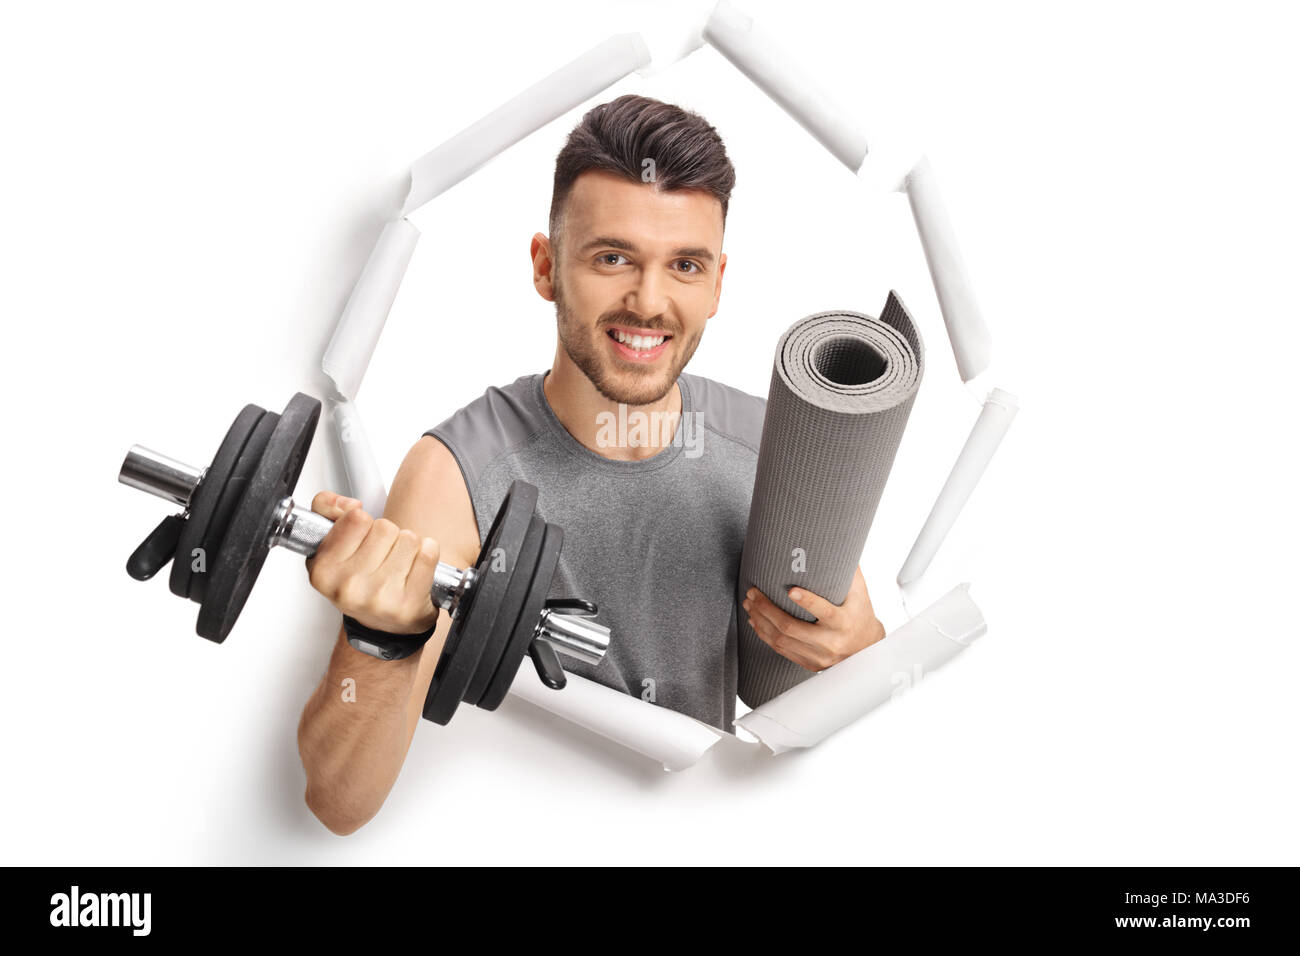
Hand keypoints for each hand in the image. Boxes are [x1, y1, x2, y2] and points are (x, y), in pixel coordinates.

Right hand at [305, 491, 441, 635]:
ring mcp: (379, 597)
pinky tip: (415, 570)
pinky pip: (429, 554)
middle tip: (381, 557)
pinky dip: (428, 555)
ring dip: (408, 547)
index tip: (362, 539)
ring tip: (397, 566)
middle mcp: (348, 587)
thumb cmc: (357, 584)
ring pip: (409, 538)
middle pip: (386, 527)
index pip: (357, 518)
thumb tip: (350, 505)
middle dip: (388, 536)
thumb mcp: (329, 546)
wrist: (380, 627)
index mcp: (324, 570)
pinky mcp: (408, 603)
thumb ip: (326, 509)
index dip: (364, 524)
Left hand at [741, 566, 885, 671]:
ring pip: (781, 640)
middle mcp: (831, 642)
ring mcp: (818, 656)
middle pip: (792, 628)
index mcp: (844, 622)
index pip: (825, 612)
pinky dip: (764, 635)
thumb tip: (837, 542)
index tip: (790, 590)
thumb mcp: (860, 592)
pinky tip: (755, 621)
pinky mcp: (809, 664)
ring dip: (760, 621)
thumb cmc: (860, 613)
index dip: (807, 602)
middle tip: (753, 592)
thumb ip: (849, 571)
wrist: (867, 648)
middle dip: (767, 609)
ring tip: (749, 604)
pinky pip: (781, 650)